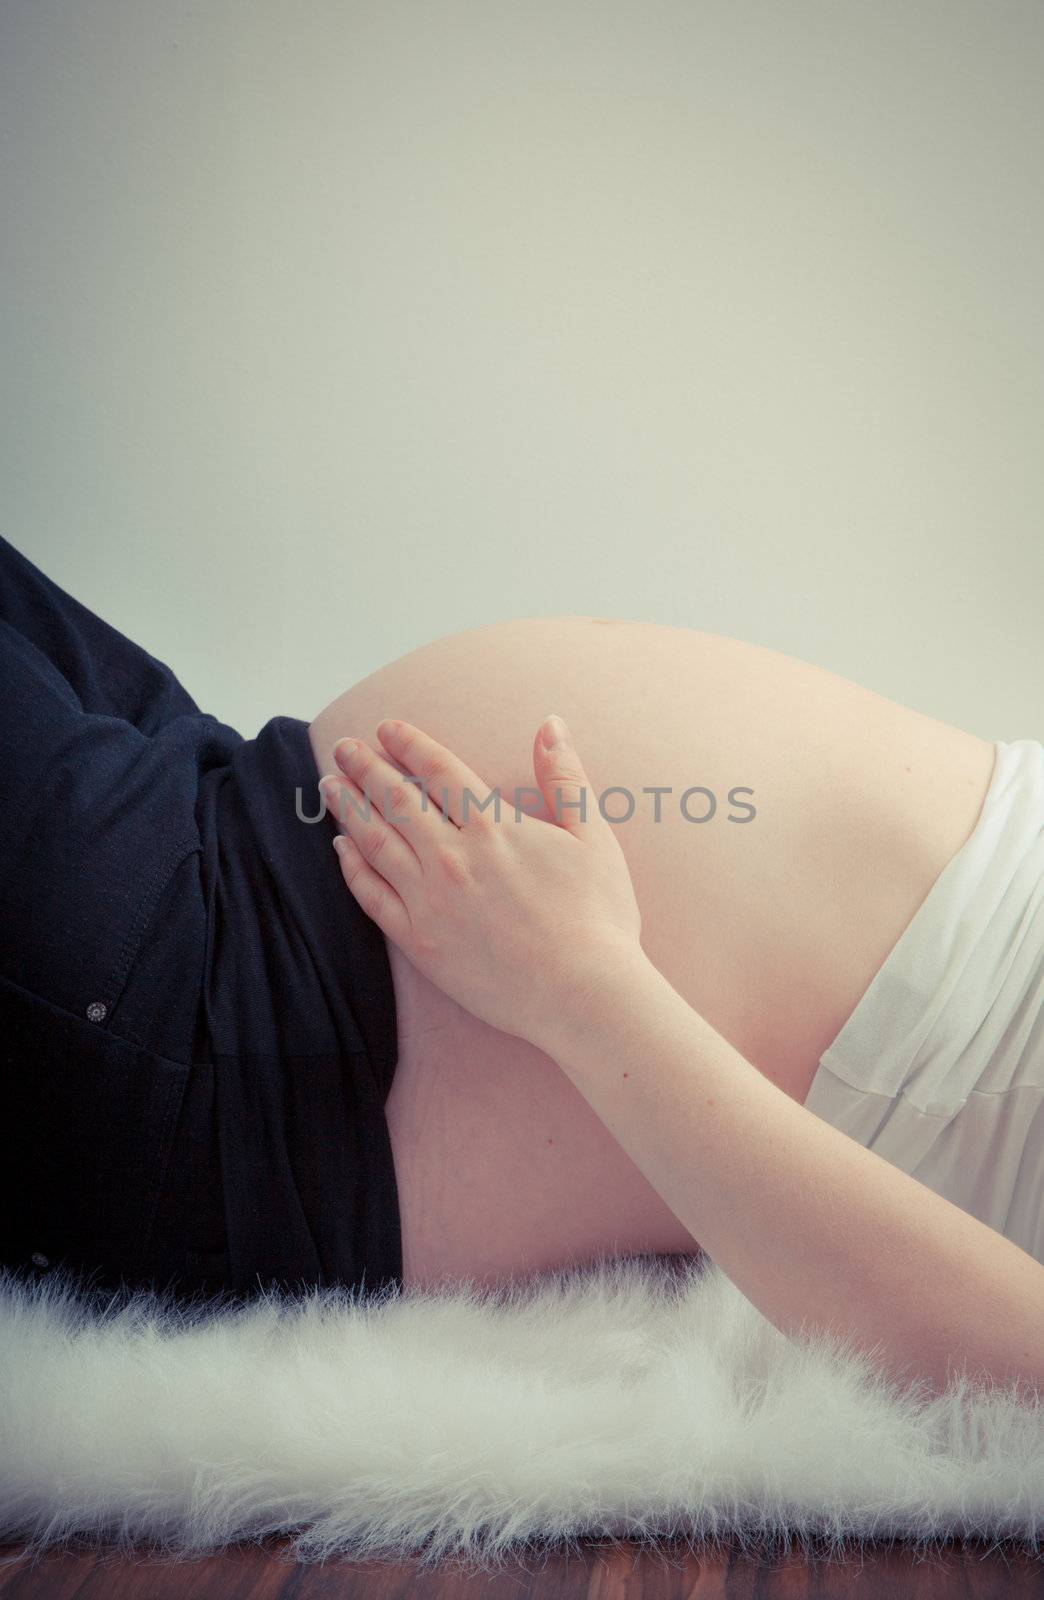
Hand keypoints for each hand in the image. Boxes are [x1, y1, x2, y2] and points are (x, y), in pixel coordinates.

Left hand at [317, 714, 645, 1048]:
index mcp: (492, 826)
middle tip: (343, 747)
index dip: (408, 744)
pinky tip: (341, 848)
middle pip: (395, 799)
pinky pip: (371, 896)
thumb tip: (552, 724)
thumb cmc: (598, 917)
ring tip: (330, 785)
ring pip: (374, 841)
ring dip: (348, 808)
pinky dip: (351, 867)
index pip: (438, 770)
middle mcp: (451, 856)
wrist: (582, 993)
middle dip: (365, 767)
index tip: (386, 729)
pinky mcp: (418, 941)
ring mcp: (429, 899)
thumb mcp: (593, 836)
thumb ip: (566, 778)